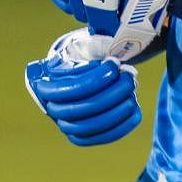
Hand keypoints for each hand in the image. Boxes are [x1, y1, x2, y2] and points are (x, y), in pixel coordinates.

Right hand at [24, 29, 142, 145]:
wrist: (82, 64)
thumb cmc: (86, 52)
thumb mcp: (87, 43)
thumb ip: (99, 48)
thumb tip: (116, 65)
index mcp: (46, 83)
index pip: (66, 89)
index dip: (94, 80)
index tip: (114, 65)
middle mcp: (52, 107)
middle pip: (78, 110)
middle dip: (110, 95)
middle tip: (129, 78)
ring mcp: (66, 123)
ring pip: (88, 127)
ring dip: (116, 111)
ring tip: (132, 91)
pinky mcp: (82, 134)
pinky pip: (99, 137)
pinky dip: (121, 127)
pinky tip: (135, 110)